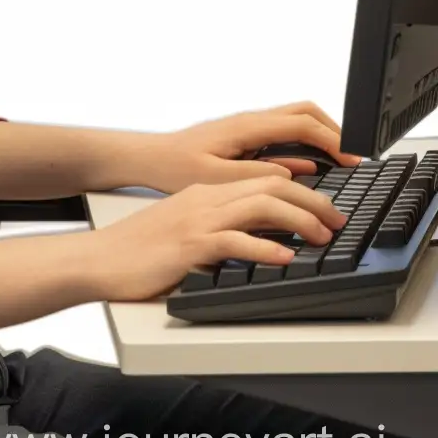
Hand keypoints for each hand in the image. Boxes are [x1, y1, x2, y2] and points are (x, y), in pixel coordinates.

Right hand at [91, 173, 349, 304]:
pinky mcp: (188, 245)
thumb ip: (219, 229)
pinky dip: (263, 247)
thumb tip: (260, 242)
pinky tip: (284, 257)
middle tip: (337, 221)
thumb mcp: (186, 231)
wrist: (99, 259)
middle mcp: (205, 199)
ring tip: (322, 235)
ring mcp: (196, 220)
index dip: (302, 191)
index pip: (263, 179)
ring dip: (298, 220)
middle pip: (269, 185)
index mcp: (205, 193)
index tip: (327, 209)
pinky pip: (233, 241)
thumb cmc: (139, 250)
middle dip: (311, 201)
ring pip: (258, 206)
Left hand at [118, 104, 361, 193]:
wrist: (151, 157)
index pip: (301, 122)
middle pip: (303, 111)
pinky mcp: (245, 136)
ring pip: (295, 119)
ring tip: (341, 160)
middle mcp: (249, 121)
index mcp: (246, 127)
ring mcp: (248, 126)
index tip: (352, 159)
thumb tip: (292, 173)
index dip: (332, 138)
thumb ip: (254, 175)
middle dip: (334, 129)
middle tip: (353, 156)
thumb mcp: (216, 178)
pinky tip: (313, 164)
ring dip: (321, 134)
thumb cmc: (176, 167)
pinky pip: (283, 133)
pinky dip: (306, 142)